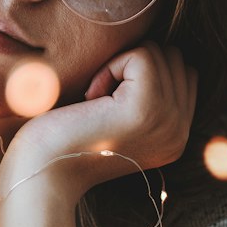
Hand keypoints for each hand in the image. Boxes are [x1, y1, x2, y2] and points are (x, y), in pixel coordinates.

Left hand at [0, 43, 197, 204]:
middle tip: (99, 101)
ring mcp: (169, 121)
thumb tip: (155, 51)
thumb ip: (147, 95)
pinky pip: (142, 55)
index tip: (107, 101)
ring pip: (159, 53)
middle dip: (132, 66)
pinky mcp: (148, 108)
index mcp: (176, 136)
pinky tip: (91, 99)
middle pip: (173, 59)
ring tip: (95, 102)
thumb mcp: (118, 120)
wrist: (42, 175)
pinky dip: (111, 66)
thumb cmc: (65, 141)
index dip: (142, 73)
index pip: (183, 74)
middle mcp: (180, 132)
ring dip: (119, 66)